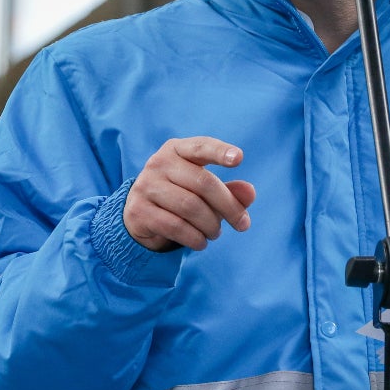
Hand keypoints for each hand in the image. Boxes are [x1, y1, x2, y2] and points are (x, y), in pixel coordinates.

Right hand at [123, 137, 255, 251]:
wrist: (139, 213)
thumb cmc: (180, 194)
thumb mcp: (204, 189)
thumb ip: (229, 190)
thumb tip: (250, 193)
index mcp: (177, 149)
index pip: (201, 147)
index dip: (220, 152)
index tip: (239, 158)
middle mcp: (159, 163)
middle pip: (203, 183)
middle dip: (229, 206)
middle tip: (243, 224)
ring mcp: (146, 186)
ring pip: (190, 207)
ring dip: (211, 225)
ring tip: (216, 233)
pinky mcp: (139, 211)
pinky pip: (175, 226)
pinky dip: (195, 237)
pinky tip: (201, 242)